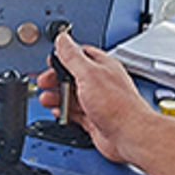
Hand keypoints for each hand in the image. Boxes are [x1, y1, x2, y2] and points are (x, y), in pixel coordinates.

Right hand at [35, 31, 155, 161]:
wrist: (129, 136)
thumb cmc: (118, 105)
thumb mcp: (89, 74)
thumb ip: (73, 57)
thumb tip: (62, 39)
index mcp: (102, 66)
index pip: (80, 54)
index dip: (63, 56)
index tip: (50, 61)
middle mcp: (101, 83)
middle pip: (72, 76)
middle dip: (56, 79)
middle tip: (45, 83)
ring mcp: (98, 102)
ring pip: (72, 96)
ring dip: (57, 97)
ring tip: (47, 99)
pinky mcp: (94, 119)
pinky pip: (75, 113)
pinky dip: (64, 112)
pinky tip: (59, 112)